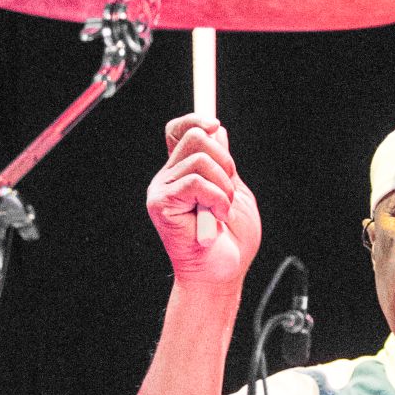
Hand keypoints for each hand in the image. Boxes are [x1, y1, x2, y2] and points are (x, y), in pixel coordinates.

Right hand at [146, 116, 259, 290]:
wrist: (221, 274)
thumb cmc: (230, 241)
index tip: (216, 127)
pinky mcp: (161, 204)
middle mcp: (168, 178)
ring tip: (222, 210)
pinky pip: (195, 181)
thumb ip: (223, 164)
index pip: (179, 130)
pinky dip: (215, 197)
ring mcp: (162, 191)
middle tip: (228, 192)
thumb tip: (216, 131)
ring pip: (200, 158)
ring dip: (223, 186)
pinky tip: (216, 217)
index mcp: (183, 173)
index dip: (196, 119)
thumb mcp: (234, 192)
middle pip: (195, 136)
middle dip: (224, 160)